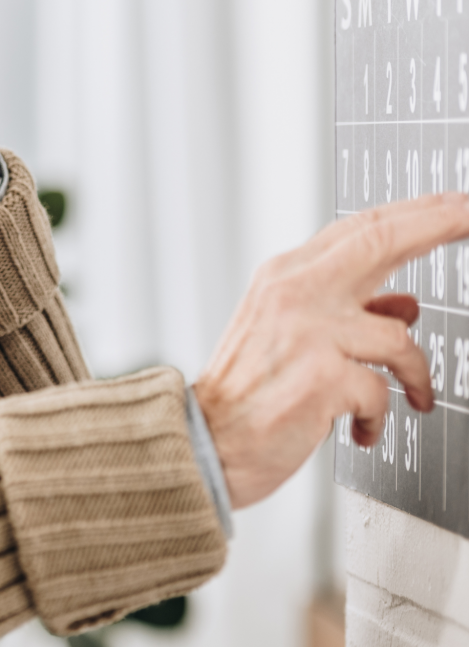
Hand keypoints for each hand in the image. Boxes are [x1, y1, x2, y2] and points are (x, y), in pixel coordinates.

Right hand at [194, 193, 468, 508]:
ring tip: (412, 396)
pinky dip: (379, 415)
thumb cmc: (245, 393)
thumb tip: (403, 305)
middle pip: (380, 240)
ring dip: (414, 374)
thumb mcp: (287, 335)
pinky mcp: (322, 380)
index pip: (358, 229)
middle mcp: (294, 295)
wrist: (204, 443)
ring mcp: (308, 334)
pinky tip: (363, 428)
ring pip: (398, 337)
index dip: (417, 212)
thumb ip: (343, 311)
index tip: (458, 203)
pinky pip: (381, 392)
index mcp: (283, 277)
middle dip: (441, 222)